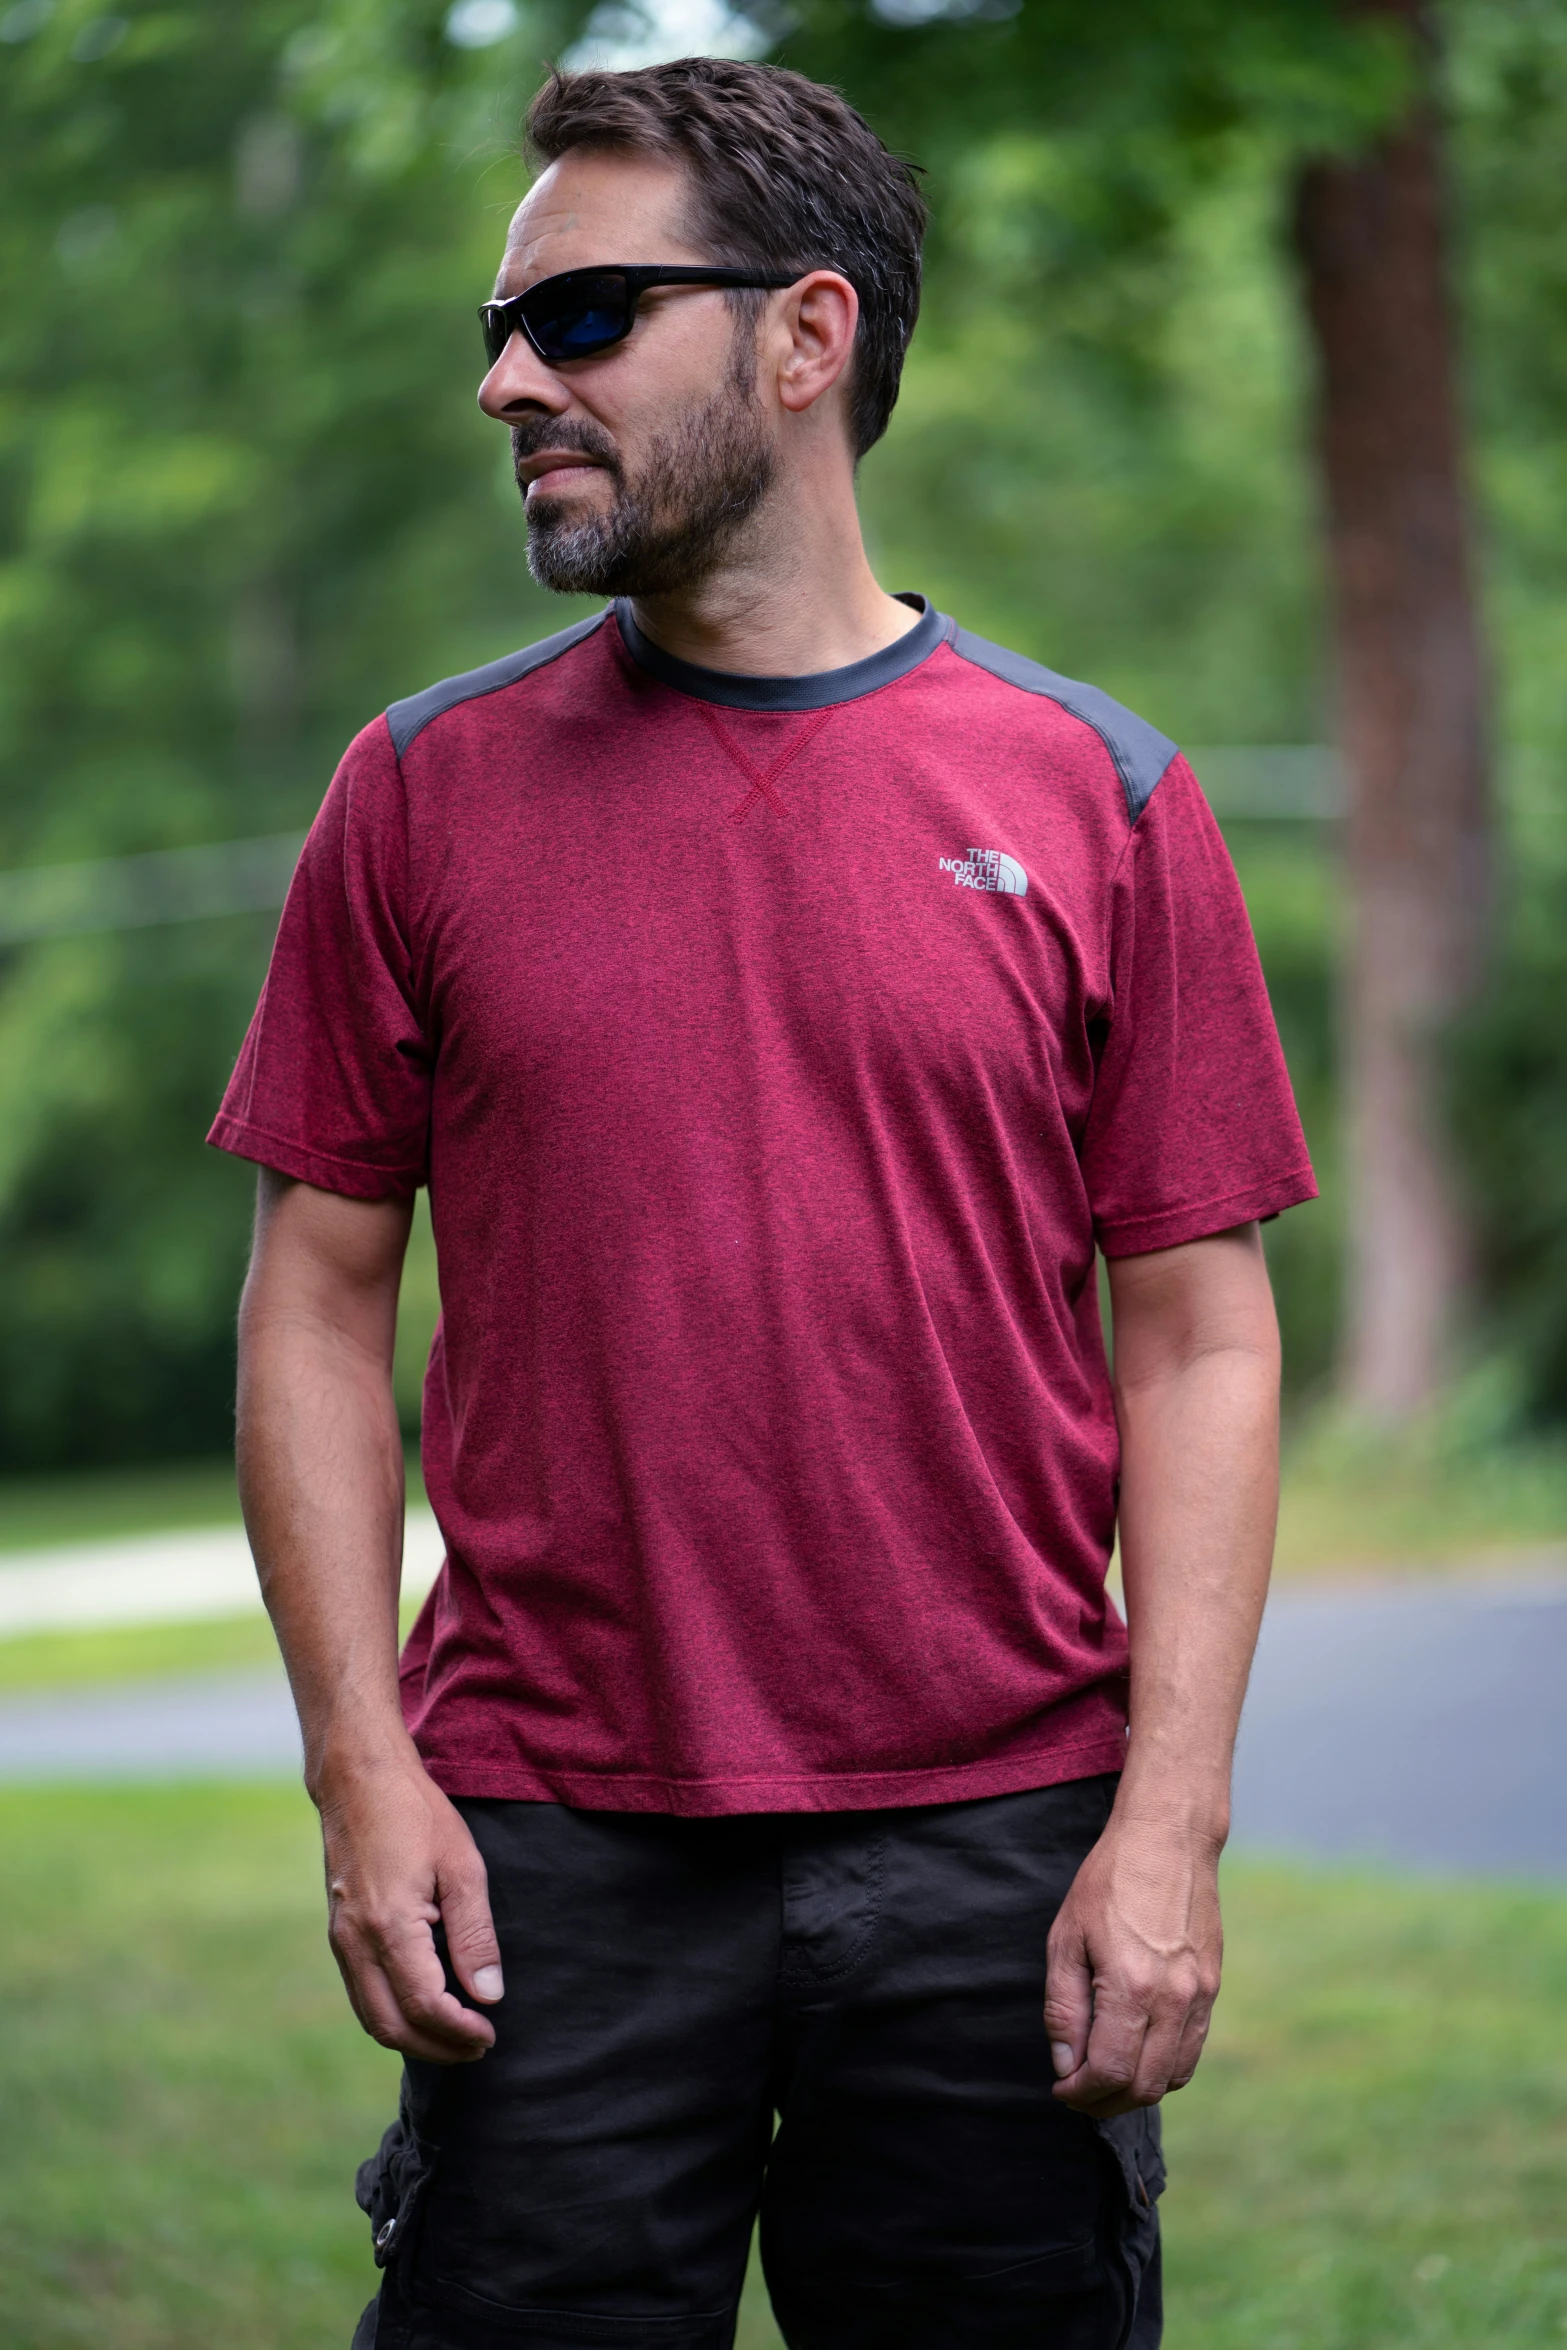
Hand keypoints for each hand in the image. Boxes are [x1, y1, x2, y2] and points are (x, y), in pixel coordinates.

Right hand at [317, 1741, 503, 2063]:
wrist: (358, 1780)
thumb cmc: (416, 1814)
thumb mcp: (462, 1867)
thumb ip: (475, 1935)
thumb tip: (488, 1995)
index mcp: (390, 1927)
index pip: (425, 2006)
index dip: (459, 2030)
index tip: (490, 2033)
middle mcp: (356, 1943)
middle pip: (391, 2027)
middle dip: (436, 2047)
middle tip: (477, 2046)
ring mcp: (341, 1940)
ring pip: (371, 2017)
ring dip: (412, 2037)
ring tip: (455, 2035)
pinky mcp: (338, 1933)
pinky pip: (361, 1993)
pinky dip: (392, 2015)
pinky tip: (423, 2007)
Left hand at [1044, 1811, 1222, 2116]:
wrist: (1168, 1839)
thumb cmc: (1109, 1881)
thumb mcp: (1066, 1938)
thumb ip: (1064, 2008)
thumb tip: (1067, 2064)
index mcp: (1131, 1987)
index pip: (1110, 2073)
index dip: (1081, 2093)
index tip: (1062, 2088)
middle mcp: (1173, 2000)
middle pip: (1143, 2087)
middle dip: (1105, 2101)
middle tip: (1079, 2090)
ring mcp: (1200, 1996)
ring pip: (1172, 2077)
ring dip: (1136, 2089)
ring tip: (1105, 2075)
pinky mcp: (1213, 1988)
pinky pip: (1192, 2051)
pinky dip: (1164, 2067)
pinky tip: (1138, 2051)